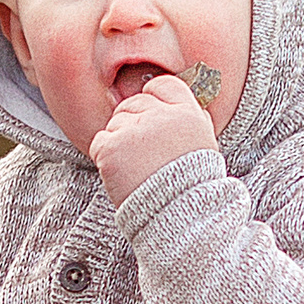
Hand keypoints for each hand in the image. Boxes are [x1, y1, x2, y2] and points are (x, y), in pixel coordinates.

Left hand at [90, 71, 219, 205]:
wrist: (179, 218)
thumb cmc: (192, 187)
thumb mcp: (204, 143)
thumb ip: (190, 117)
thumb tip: (172, 101)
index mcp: (188, 113)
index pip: (162, 85)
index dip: (154, 99)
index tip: (153, 117)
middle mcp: (161, 116)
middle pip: (133, 103)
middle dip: (134, 124)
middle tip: (144, 153)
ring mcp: (134, 131)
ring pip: (115, 123)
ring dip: (120, 142)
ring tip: (138, 168)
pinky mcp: (111, 148)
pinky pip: (99, 141)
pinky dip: (106, 157)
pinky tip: (123, 173)